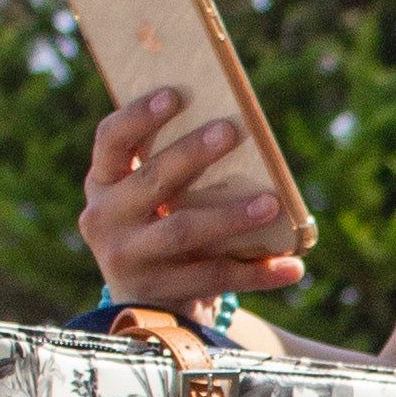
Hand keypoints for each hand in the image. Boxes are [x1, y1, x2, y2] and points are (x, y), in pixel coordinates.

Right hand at [80, 94, 308, 311]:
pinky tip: (292, 266)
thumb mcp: (152, 198)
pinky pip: (214, 277)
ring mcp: (127, 258)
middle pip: (152, 180)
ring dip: (231, 215)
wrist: (148, 303)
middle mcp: (104, 218)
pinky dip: (257, 272)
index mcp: (103, 182)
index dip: (139, 116)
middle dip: (192, 153)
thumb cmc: (160, 227)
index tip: (175, 93)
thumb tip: (234, 127)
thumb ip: (173, 166)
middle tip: (232, 130)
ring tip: (273, 204)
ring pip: (182, 229)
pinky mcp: (158, 291)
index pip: (111, 140)